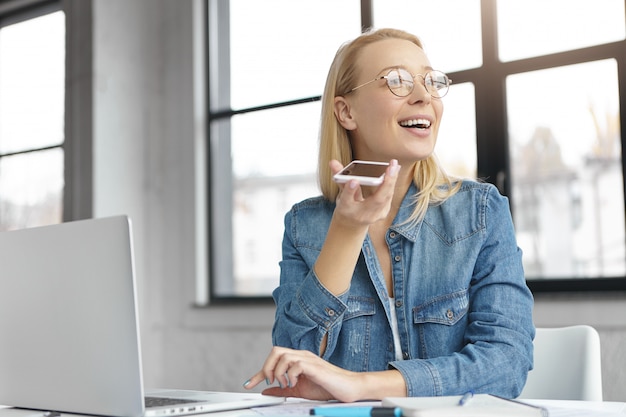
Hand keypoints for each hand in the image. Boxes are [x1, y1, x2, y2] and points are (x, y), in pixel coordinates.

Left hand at [243, 347, 364, 401]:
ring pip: (283, 355)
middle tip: (270, 382)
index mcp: (298, 360)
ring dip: (278, 372)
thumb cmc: (328, 387)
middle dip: (267, 368)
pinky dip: (290, 375)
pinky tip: (295, 383)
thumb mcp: (300, 390)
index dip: (258, 372)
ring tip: (285, 384)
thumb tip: (267, 391)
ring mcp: (309, 359)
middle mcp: (302, 356)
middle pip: (275, 351)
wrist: (348, 388)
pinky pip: (296, 364)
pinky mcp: (315, 366)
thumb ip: (284, 389)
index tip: (249, 384)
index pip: (274, 359)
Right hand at [330, 159, 400, 227]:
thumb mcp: (339, 192)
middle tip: (391, 166)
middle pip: (376, 200)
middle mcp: (362, 215)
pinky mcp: (383, 213)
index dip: (349, 191)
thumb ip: (338, 177)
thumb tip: (333, 162)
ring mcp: (374, 216)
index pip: (347, 201)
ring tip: (395, 165)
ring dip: (392, 180)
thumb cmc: (346, 206)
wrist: (352, 224)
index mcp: (347, 210)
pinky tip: (395, 170)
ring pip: (386, 197)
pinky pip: (389, 196)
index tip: (353, 180)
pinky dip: (392, 183)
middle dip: (385, 183)